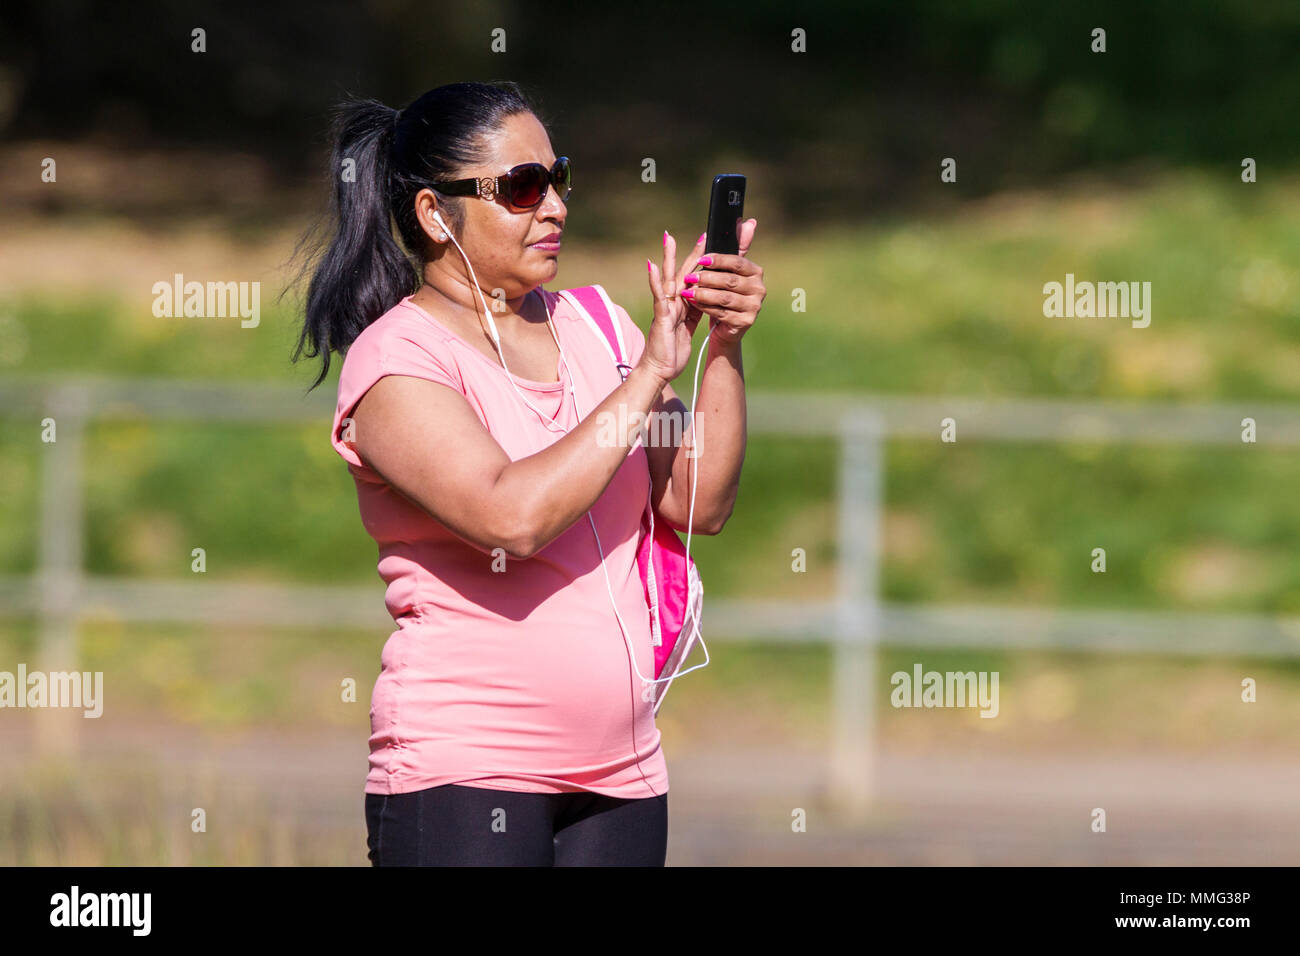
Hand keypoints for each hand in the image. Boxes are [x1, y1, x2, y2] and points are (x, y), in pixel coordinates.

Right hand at [640, 229, 711, 384]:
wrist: (659, 371)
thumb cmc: (671, 354)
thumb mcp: (687, 330)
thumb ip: (692, 315)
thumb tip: (701, 303)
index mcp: (682, 306)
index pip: (695, 281)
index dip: (704, 266)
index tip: (713, 248)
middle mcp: (673, 303)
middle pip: (684, 273)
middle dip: (693, 254)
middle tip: (703, 233)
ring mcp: (665, 308)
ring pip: (668, 278)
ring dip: (668, 258)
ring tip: (669, 238)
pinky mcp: (660, 317)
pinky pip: (658, 296)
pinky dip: (655, 281)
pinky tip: (651, 266)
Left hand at [681, 218, 762, 346]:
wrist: (726, 327)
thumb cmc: (724, 294)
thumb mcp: (729, 270)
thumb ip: (738, 246)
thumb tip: (749, 222)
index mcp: (756, 272)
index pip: (737, 262)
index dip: (718, 260)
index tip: (701, 259)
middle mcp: (759, 289)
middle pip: (730, 281)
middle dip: (707, 278)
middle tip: (689, 278)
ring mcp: (754, 307)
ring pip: (724, 297)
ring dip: (704, 294)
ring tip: (687, 291)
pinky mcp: (746, 322)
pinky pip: (722, 312)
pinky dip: (705, 307)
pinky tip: (693, 304)